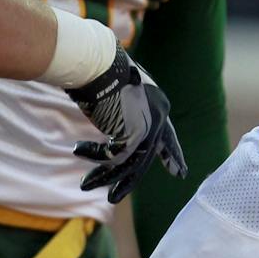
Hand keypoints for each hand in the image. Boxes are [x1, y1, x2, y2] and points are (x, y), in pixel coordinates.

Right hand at [68, 47, 186, 201]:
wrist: (99, 60)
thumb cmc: (101, 69)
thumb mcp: (117, 92)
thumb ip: (122, 113)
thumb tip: (113, 132)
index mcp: (159, 105)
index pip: (168, 136)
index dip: (171, 154)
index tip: (181, 172)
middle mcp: (160, 118)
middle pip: (147, 156)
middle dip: (130, 180)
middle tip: (117, 197)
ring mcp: (150, 128)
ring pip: (129, 164)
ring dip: (105, 177)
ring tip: (86, 186)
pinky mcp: (135, 136)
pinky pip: (114, 157)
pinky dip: (94, 156)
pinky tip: (78, 150)